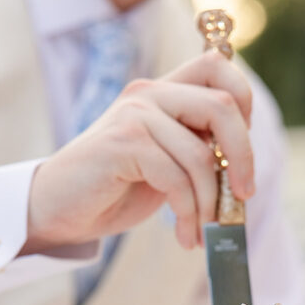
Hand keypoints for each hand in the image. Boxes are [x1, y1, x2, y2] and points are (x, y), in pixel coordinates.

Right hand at [25, 50, 254, 251]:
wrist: (60, 209)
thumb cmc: (116, 190)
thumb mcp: (167, 165)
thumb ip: (197, 151)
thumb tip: (243, 169)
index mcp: (164, 92)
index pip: (217, 67)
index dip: (243, 103)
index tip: (239, 149)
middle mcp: (150, 94)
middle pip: (222, 106)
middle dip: (243, 158)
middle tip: (243, 197)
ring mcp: (135, 115)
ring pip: (200, 157)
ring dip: (209, 205)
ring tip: (201, 233)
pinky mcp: (122, 143)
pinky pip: (176, 179)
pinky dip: (188, 215)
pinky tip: (184, 236)